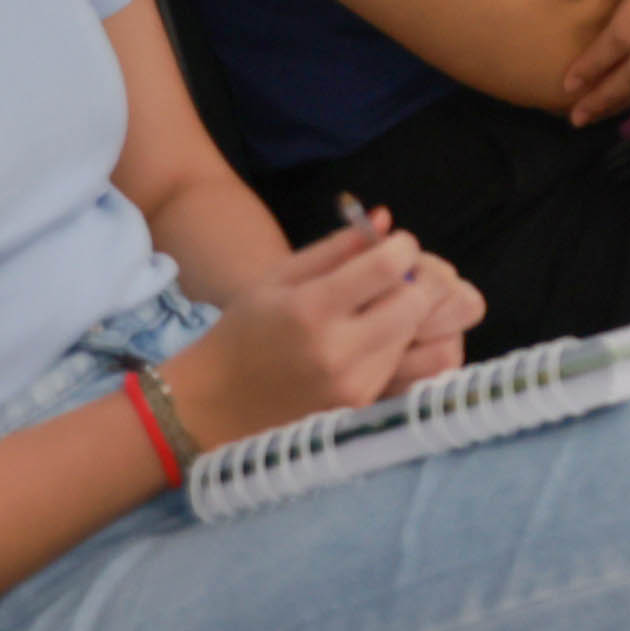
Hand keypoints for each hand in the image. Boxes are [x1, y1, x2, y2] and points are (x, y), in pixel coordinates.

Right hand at [184, 213, 467, 437]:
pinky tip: (369, 340)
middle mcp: (337, 352)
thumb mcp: (279, 278)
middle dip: (414, 282)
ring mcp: (353, 387)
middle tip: (397, 277)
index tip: (395, 246)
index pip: (389, 267)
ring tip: (379, 309)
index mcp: (311, 309)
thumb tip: (387, 221)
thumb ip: (336, 248)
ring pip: (416, 335)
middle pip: (416, 303)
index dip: (402, 248)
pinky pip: (405, 367)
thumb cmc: (245, 331)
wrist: (214, 405)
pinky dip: (397, 346)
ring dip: (407, 315)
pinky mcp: (362, 409)